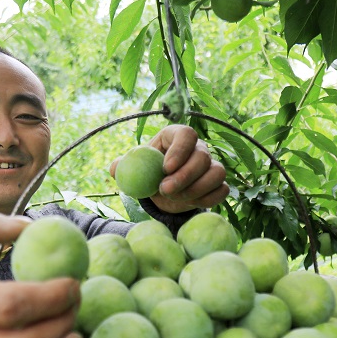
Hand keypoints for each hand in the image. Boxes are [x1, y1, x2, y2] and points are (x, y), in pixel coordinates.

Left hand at [111, 124, 228, 213]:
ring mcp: (211, 165)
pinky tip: (188, 203)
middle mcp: (198, 148)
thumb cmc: (147, 172)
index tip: (166, 168)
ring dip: (196, 189)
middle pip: (202, 156)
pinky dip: (207, 199)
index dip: (179, 150)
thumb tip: (115, 170)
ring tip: (174, 197)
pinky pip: (222, 190)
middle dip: (184, 175)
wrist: (161, 189)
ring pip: (217, 172)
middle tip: (165, 189)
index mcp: (176, 136)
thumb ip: (123, 166)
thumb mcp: (132, 168)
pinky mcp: (218, 184)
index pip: (186, 134)